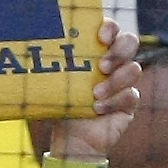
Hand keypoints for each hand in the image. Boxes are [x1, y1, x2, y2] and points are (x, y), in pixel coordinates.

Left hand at [29, 24, 146, 164]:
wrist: (73, 139)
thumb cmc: (62, 106)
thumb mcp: (56, 81)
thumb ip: (56, 62)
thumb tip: (33, 40)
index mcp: (96, 50)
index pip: (111, 28)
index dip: (110, 28)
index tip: (100, 36)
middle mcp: (113, 62)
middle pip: (130, 42)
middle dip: (118, 52)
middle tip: (101, 67)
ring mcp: (124, 81)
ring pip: (134, 68)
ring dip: (115, 81)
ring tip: (95, 94)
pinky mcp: (130, 102)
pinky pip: (133, 95)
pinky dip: (115, 102)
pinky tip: (99, 109)